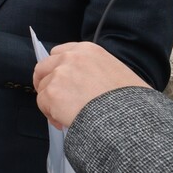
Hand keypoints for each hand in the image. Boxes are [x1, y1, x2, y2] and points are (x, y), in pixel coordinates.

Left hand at [33, 42, 147, 128]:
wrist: (129, 118)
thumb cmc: (130, 100)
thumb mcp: (116, 72)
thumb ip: (92, 70)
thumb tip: (79, 83)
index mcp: (87, 50)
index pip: (59, 53)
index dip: (56, 69)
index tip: (58, 80)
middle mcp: (70, 57)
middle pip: (43, 67)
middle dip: (45, 83)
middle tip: (53, 99)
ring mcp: (59, 74)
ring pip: (42, 88)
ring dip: (50, 102)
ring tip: (65, 116)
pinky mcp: (52, 92)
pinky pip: (42, 104)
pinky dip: (50, 115)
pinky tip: (64, 122)